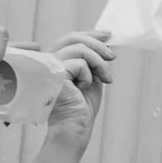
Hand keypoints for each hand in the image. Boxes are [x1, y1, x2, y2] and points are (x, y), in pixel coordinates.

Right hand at [28, 32, 113, 162]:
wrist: (75, 128)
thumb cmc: (81, 108)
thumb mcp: (92, 77)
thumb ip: (95, 60)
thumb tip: (107, 41)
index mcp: (57, 61)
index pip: (71, 38)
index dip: (91, 34)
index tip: (108, 35)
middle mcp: (49, 61)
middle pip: (73, 38)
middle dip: (97, 44)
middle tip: (113, 57)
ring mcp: (48, 67)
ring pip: (79, 49)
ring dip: (99, 63)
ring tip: (105, 78)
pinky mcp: (52, 74)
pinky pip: (79, 63)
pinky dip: (88, 75)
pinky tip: (83, 88)